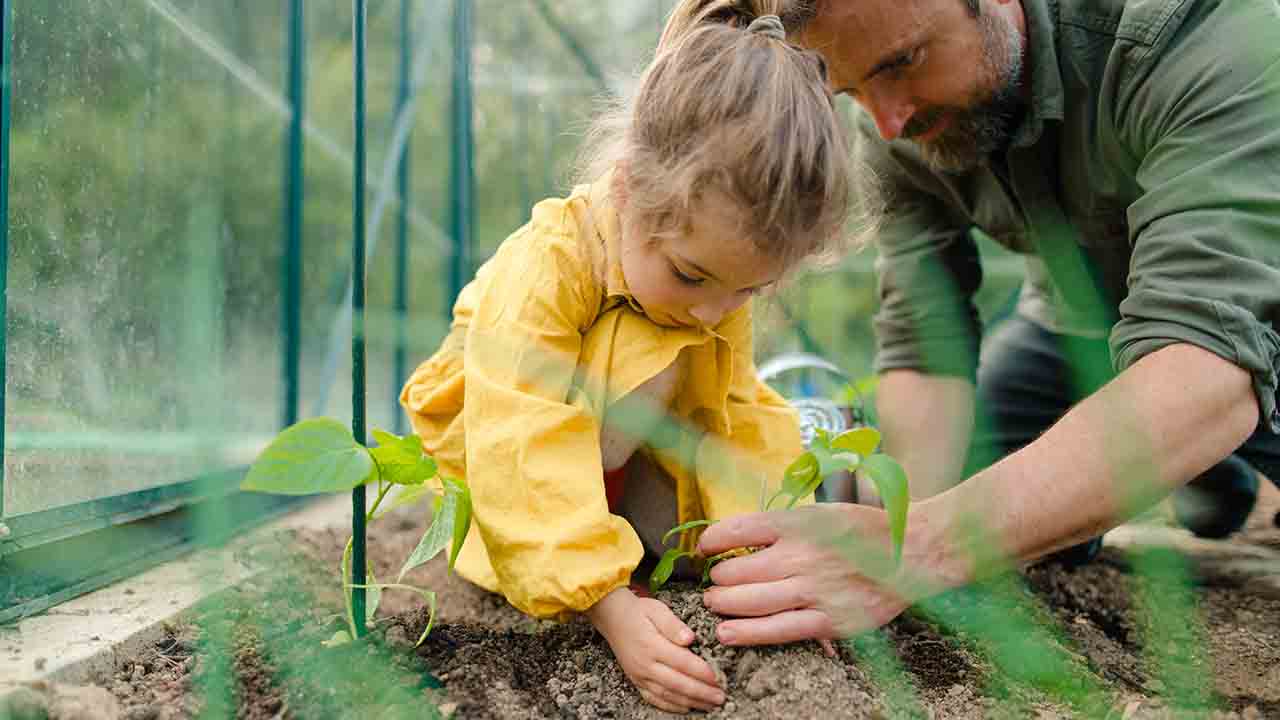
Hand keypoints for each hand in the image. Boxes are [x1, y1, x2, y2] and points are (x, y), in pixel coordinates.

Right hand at [587, 587, 724, 712]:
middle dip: (702, 693)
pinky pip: (654, 699)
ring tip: (711, 705)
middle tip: (722, 698)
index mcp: (652, 645)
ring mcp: (639, 676)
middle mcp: (645, 664)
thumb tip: (690, 638)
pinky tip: (687, 708)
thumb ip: (673, 624)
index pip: (682, 662)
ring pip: (668, 695)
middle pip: (677, 683)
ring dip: (691, 702)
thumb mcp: (657, 609)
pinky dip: (672, 706)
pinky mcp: (636, 681)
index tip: (719, 678)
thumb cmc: (639, 611)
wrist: (612, 618)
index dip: (702, 672)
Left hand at [698, 504, 956, 646]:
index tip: (704, 548)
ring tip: (715, 605)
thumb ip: (781, 526)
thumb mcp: (820, 513)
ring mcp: (814, 589)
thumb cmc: (864, 530)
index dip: (712, 541)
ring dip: (723, 604)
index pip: (738, 529)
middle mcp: (802, 555)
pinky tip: (727, 633)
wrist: (913, 553)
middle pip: (737, 570)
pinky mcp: (829, 620)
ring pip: (750, 601)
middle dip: (717, 578)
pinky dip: (747, 632)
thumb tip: (738, 537)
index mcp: (798, 524)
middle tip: (714, 583)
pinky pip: (778, 629)